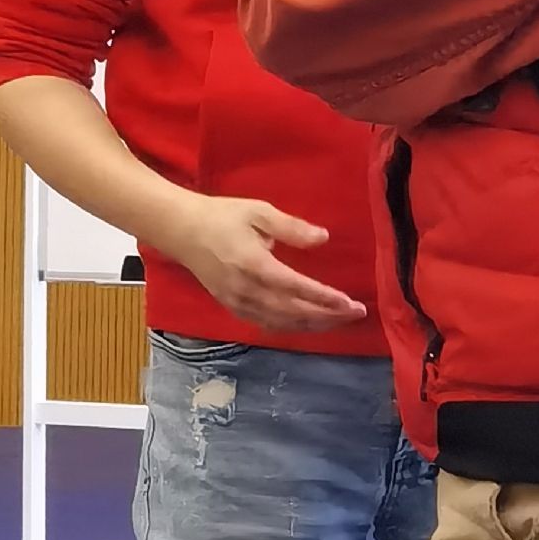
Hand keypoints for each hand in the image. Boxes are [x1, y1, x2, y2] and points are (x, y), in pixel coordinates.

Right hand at [158, 193, 368, 332]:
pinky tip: (308, 324)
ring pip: (282, 323)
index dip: (325, 299)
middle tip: (356, 314)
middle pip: (294, 312)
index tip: (350, 303)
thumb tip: (323, 238)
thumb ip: (292, 228)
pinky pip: (267, 324)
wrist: (182, 231)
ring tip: (340, 321)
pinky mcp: (232, 307)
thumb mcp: (259, 212)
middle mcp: (247, 291)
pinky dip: (291, 327)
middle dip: (328, 316)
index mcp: (255, 266)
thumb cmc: (222, 216)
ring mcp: (238, 303)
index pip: (297, 289)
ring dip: (313, 325)